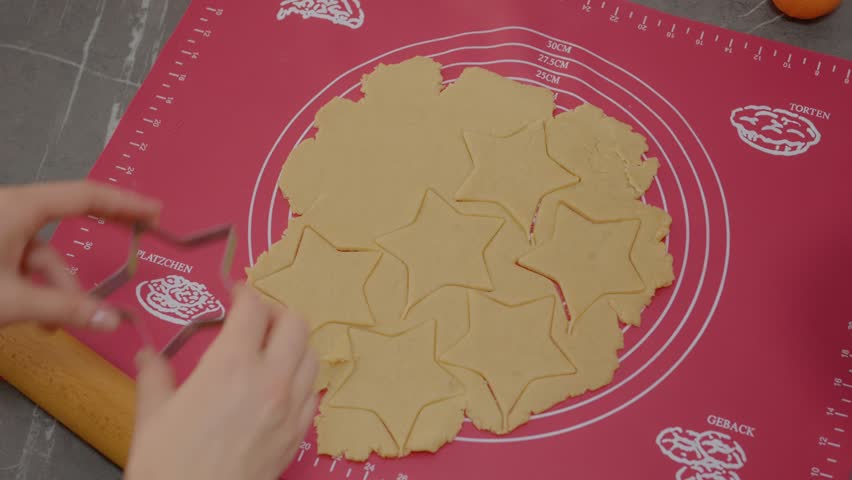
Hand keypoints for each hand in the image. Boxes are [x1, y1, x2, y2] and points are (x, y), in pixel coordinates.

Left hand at [0, 181, 159, 329]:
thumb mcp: (13, 299)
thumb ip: (64, 309)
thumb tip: (112, 322)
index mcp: (21, 206)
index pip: (86, 196)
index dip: (124, 203)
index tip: (154, 211)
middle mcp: (12, 209)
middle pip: (69, 218)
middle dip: (102, 240)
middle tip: (142, 234)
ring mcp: (1, 229)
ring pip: (44, 254)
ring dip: (59, 287)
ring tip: (58, 323)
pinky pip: (24, 263)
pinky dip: (36, 288)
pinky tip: (38, 319)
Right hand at [126, 286, 318, 479]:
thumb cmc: (167, 467)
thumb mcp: (152, 416)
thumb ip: (155, 376)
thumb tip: (148, 355)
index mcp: (231, 365)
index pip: (254, 308)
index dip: (245, 292)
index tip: (235, 293)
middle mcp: (270, 380)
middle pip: (295, 323)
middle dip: (276, 312)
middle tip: (255, 318)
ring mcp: (290, 408)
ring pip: (312, 356)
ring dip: (294, 343)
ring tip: (271, 348)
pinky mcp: (298, 434)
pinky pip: (314, 393)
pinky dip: (302, 379)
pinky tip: (281, 385)